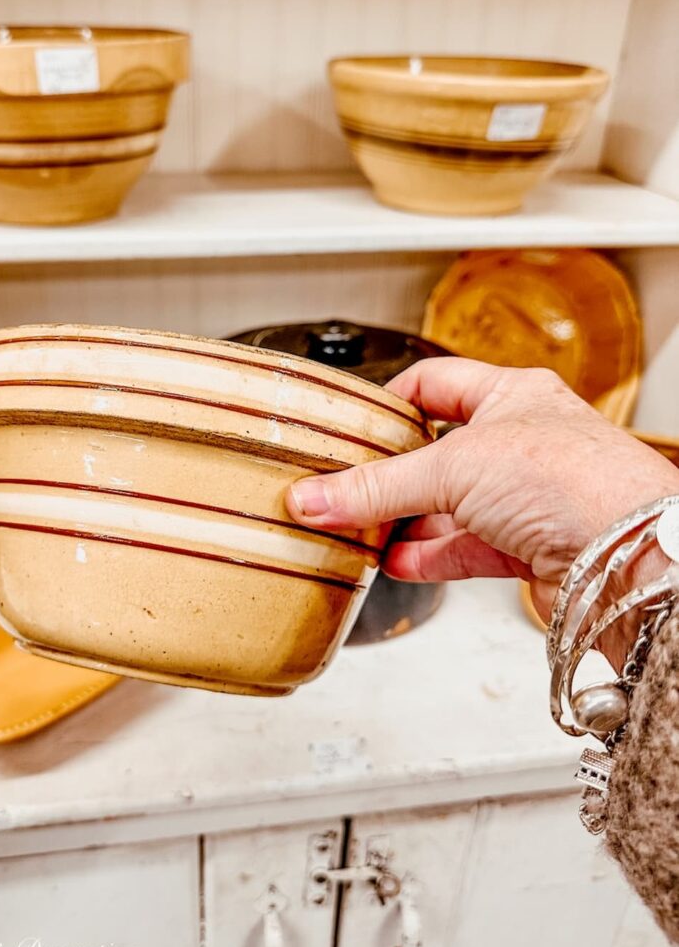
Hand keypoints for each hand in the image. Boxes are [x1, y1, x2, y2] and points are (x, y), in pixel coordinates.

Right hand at [286, 360, 678, 665]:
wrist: (631, 557)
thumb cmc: (572, 480)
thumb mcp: (453, 467)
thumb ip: (377, 487)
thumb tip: (315, 497)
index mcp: (512, 396)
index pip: (437, 383)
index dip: (393, 401)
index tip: (354, 425)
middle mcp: (522, 443)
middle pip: (439, 452)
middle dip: (394, 473)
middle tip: (347, 486)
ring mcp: (527, 497)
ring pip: (451, 506)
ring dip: (407, 522)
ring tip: (361, 530)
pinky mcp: (530, 546)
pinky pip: (466, 548)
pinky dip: (429, 557)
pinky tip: (397, 563)